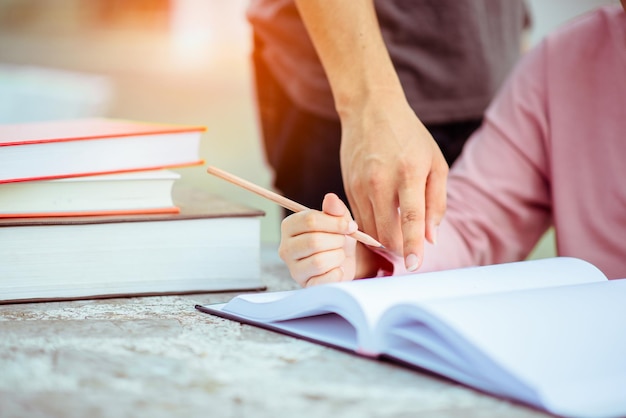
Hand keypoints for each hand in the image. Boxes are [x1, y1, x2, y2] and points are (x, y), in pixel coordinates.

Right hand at [279, 193, 358, 286]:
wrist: (346, 262)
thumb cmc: (337, 238)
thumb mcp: (338, 220)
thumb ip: (334, 209)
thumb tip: (331, 198)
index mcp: (289, 226)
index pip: (309, 220)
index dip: (335, 222)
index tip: (351, 225)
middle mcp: (286, 248)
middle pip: (313, 241)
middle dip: (337, 240)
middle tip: (343, 241)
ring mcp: (294, 269)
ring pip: (319, 261)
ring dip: (337, 256)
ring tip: (339, 254)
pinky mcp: (305, 286)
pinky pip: (325, 279)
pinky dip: (337, 273)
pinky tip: (337, 269)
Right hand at [340, 93, 447, 270]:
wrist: (370, 110)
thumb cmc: (409, 136)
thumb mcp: (435, 163)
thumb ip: (436, 202)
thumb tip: (432, 238)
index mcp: (409, 172)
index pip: (411, 217)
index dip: (413, 245)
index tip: (415, 266)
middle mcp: (381, 180)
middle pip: (386, 231)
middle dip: (398, 249)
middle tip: (409, 253)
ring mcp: (360, 185)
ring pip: (370, 230)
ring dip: (383, 241)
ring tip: (396, 238)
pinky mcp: (347, 187)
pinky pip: (359, 220)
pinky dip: (371, 228)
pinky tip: (382, 223)